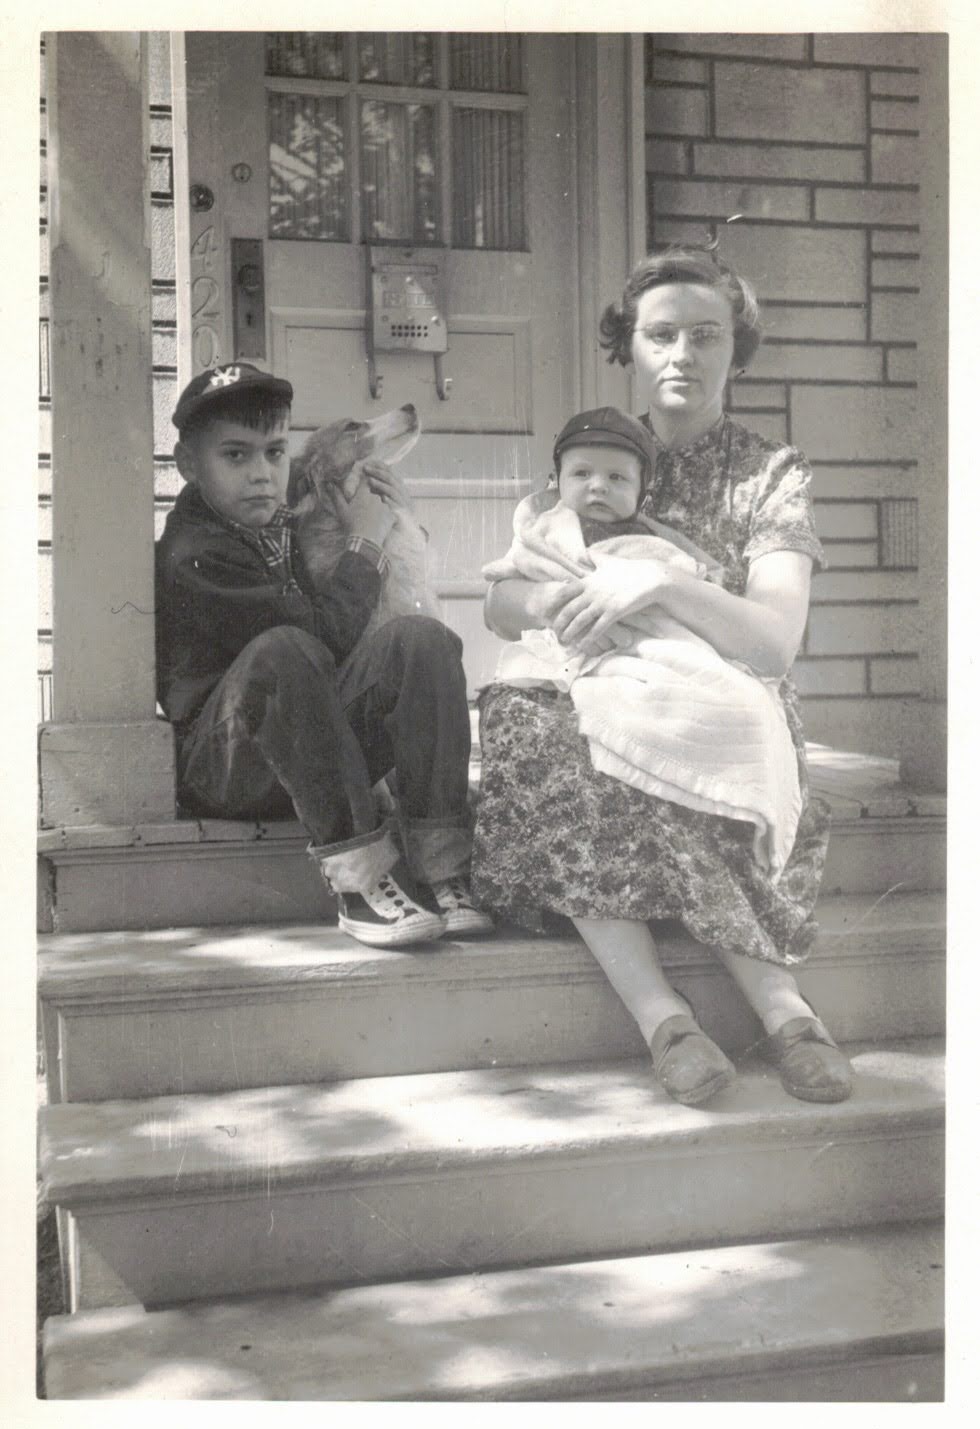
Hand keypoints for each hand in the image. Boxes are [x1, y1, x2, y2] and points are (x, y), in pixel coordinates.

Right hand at [341, 477, 394, 547]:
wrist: (365, 540)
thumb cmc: (351, 524)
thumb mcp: (342, 510)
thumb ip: (336, 495)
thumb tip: (329, 483)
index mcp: (364, 494)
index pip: (365, 484)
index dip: (363, 488)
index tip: (360, 494)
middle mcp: (376, 497)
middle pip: (374, 494)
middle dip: (370, 501)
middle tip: (364, 512)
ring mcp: (385, 506)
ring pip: (382, 505)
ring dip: (378, 510)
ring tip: (371, 521)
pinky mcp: (392, 516)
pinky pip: (389, 515)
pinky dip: (385, 519)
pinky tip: (379, 525)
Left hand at [361, 460, 414, 516]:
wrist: (401, 536)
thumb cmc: (390, 518)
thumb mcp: (386, 501)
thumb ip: (380, 490)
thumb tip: (368, 478)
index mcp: (400, 490)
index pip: (392, 474)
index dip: (381, 467)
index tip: (369, 462)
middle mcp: (404, 496)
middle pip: (392, 480)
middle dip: (379, 472)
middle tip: (366, 468)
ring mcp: (405, 505)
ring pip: (393, 491)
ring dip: (381, 485)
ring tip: (370, 480)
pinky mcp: (403, 515)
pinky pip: (396, 506)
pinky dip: (389, 501)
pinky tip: (381, 498)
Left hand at [549, 556, 671, 647]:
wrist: (651, 577)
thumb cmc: (629, 570)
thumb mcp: (608, 561)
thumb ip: (593, 558)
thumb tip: (583, 552)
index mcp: (589, 580)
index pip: (565, 591)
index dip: (553, 602)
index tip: (545, 612)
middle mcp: (593, 592)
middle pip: (569, 610)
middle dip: (559, 623)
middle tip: (554, 634)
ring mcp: (603, 602)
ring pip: (580, 621)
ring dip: (570, 633)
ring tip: (564, 642)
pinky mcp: (615, 612)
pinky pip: (598, 628)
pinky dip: (589, 638)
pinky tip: (582, 646)